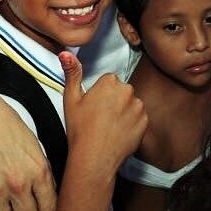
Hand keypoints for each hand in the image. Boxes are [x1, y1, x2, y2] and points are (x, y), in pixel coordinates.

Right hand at [61, 52, 146, 173]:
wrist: (94, 158)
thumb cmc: (80, 129)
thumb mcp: (71, 99)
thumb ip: (71, 73)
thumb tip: (65, 52)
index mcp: (110, 82)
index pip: (108, 81)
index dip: (99, 94)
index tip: (93, 107)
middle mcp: (128, 91)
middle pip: (121, 91)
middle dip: (113, 101)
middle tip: (100, 118)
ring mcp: (138, 107)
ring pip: (131, 104)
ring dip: (124, 112)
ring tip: (109, 127)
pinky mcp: (145, 123)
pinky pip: (139, 119)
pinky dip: (131, 124)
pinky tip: (118, 133)